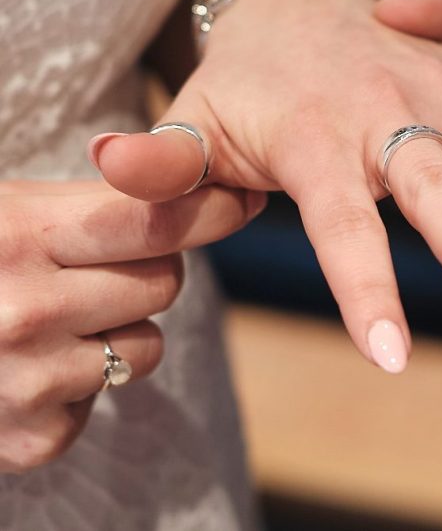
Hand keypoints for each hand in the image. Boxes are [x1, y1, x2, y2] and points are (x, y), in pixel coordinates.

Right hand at [0, 179, 263, 471]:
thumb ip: (95, 203)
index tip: (242, 200)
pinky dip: (84, 384)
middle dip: (146, 272)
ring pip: (148, 347)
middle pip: (164, 283)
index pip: (151, 222)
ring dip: (120, 332)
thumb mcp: (14, 212)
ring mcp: (25, 380)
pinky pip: (109, 399)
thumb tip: (200, 182)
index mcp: (17, 235)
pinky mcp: (30, 438)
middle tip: (96, 269)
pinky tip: (35, 366)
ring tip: (59, 319)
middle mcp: (21, 309)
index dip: (208, 208)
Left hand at [88, 0, 441, 373]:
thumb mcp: (196, 116)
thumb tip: (107, 173)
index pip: (338, 218)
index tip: (384, 351)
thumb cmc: (247, 78)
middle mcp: (388, 111)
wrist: (297, 0)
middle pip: (433, 181)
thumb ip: (163, 159)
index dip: (360, 283)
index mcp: (316, 133)